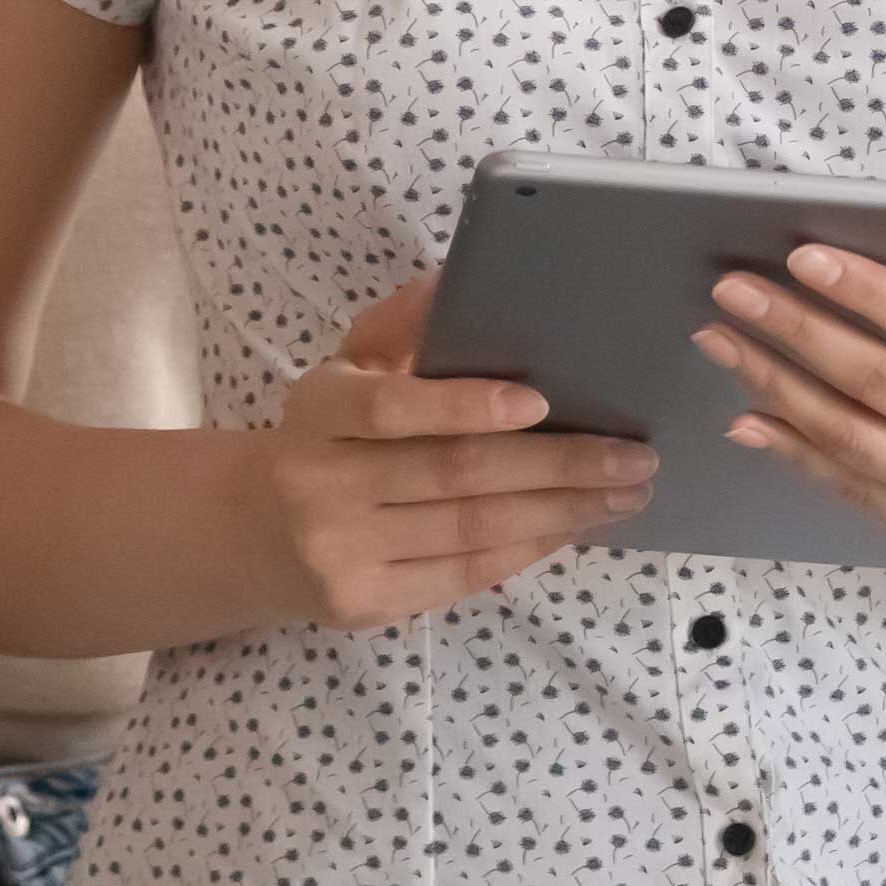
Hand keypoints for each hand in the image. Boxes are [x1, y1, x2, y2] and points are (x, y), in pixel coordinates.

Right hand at [254, 279, 659, 628]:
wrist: (252, 532)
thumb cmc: (327, 436)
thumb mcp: (346, 369)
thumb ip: (400, 325)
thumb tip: (461, 281)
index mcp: (318, 410)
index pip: (392, 410)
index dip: (466, 406)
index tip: (540, 401)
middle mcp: (321, 484)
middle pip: (454, 474)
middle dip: (558, 465)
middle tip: (634, 455)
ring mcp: (340, 552)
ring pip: (471, 530)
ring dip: (563, 511)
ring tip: (626, 492)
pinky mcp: (363, 604)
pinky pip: (464, 574)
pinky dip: (530, 549)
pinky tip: (575, 526)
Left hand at [692, 220, 885, 566]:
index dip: (862, 289)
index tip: (799, 258)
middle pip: (874, 379)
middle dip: (793, 328)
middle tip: (734, 290)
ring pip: (848, 435)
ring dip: (772, 385)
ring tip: (721, 341)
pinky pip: (852, 485)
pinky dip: (793, 449)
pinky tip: (748, 413)